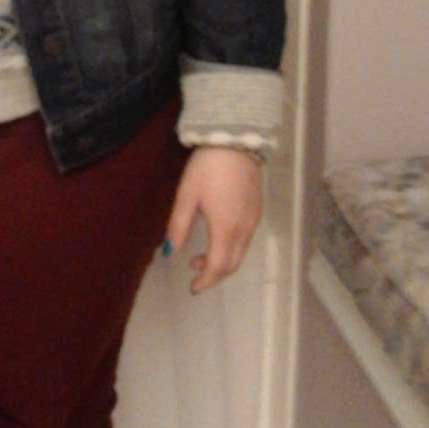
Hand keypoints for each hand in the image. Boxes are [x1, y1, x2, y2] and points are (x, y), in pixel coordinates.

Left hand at [166, 145, 262, 293]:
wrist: (234, 140)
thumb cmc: (207, 167)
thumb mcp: (186, 195)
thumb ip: (178, 226)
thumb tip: (170, 251)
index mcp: (226, 228)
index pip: (219, 267)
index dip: (205, 280)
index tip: (192, 287)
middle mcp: (245, 228)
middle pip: (232, 264)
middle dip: (214, 273)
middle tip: (194, 271)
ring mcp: (254, 219)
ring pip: (241, 252)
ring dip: (222, 260)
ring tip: (200, 254)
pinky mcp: (257, 209)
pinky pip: (246, 238)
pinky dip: (231, 246)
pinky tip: (217, 235)